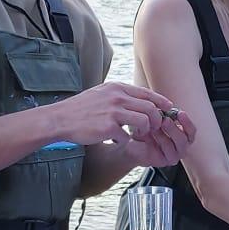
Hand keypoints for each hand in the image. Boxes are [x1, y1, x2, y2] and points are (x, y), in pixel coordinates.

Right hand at [51, 83, 192, 150]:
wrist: (60, 119)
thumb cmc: (81, 108)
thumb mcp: (102, 93)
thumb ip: (120, 95)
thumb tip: (140, 101)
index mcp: (117, 88)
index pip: (147, 93)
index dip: (161, 102)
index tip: (168, 110)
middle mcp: (117, 97)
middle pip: (151, 108)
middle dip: (157, 121)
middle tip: (153, 129)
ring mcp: (113, 112)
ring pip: (144, 122)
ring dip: (145, 132)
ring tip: (137, 135)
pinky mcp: (108, 127)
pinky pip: (127, 137)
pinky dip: (125, 141)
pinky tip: (117, 140)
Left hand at [123, 105, 195, 169]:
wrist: (129, 143)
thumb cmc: (143, 130)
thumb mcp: (154, 119)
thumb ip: (164, 115)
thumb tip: (169, 107)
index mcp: (181, 135)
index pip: (191, 130)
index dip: (187, 122)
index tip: (180, 113)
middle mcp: (180, 146)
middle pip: (187, 138)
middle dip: (176, 127)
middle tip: (165, 120)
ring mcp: (174, 155)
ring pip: (180, 144)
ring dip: (167, 134)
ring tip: (155, 127)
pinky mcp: (166, 161)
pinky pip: (170, 152)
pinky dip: (161, 142)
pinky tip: (151, 135)